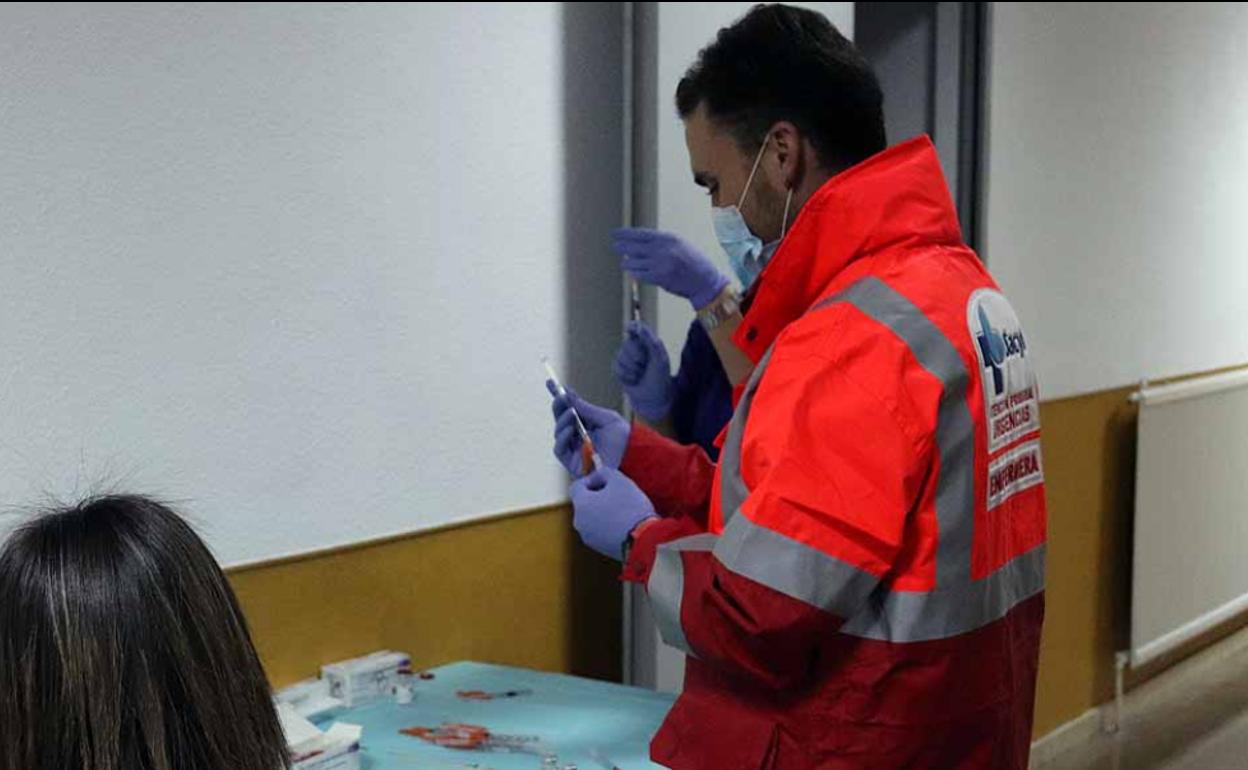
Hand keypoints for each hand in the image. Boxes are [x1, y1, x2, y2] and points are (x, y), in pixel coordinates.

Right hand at [548, 382, 630, 475]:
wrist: (632, 458)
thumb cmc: (623, 440)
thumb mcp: (606, 418)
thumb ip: (587, 408)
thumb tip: (569, 395)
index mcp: (587, 425)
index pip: (569, 410)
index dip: (560, 398)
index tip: (551, 383)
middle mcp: (579, 437)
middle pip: (561, 420)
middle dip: (558, 407)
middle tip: (560, 396)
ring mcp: (574, 450)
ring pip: (558, 433)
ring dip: (562, 420)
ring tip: (571, 413)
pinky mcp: (571, 463)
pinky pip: (559, 449)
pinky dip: (562, 437)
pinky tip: (569, 430)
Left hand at [570, 467, 657, 559]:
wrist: (643, 540)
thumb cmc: (630, 508)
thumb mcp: (619, 480)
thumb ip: (605, 473)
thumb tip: (599, 475)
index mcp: (581, 504)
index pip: (577, 486)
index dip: (590, 479)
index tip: (605, 479)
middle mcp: (580, 522)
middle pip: (584, 503)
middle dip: (598, 496)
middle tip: (617, 492)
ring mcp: (589, 537)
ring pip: (592, 518)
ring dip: (603, 511)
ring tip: (624, 509)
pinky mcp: (600, 548)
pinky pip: (601, 531)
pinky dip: (609, 525)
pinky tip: (625, 523)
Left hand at [612, 227, 729, 309]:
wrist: (705, 282)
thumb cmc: (695, 262)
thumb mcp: (681, 244)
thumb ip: (662, 242)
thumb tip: (643, 242)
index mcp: (668, 238)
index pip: (641, 233)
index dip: (626, 233)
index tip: (616, 233)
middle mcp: (662, 250)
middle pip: (634, 246)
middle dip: (622, 246)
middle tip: (614, 245)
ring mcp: (659, 264)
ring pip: (634, 262)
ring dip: (626, 261)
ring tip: (623, 261)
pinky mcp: (658, 278)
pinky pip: (639, 274)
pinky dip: (634, 272)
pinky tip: (630, 271)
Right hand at [613, 321, 673, 421]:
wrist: (653, 399)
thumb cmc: (660, 378)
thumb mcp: (659, 358)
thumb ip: (649, 341)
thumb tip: (638, 326)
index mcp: (648, 343)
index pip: (637, 328)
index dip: (632, 327)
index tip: (630, 329)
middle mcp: (636, 349)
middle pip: (627, 344)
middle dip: (636, 357)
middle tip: (644, 365)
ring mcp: (626, 359)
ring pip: (621, 356)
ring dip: (632, 369)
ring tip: (641, 375)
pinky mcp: (619, 370)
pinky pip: (616, 367)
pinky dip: (626, 376)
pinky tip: (634, 380)